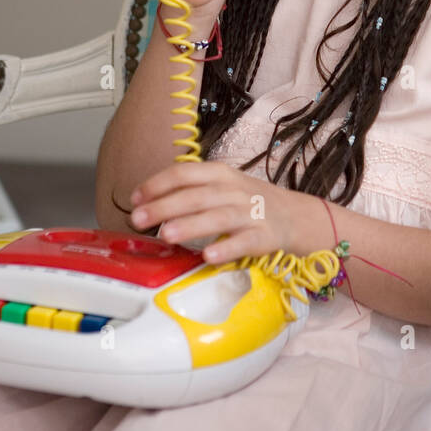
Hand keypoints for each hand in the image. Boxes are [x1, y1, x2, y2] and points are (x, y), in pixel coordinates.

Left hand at [128, 161, 312, 264]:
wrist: (295, 216)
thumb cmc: (247, 203)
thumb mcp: (222, 187)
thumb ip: (190, 192)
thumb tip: (147, 205)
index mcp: (220, 174)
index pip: (184, 174)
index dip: (157, 184)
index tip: (135, 199)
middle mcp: (234, 190)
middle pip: (197, 195)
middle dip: (165, 206)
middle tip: (138, 219)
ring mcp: (251, 213)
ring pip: (218, 217)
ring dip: (191, 225)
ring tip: (166, 235)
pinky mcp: (265, 236)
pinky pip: (245, 242)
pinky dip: (227, 248)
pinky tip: (208, 256)